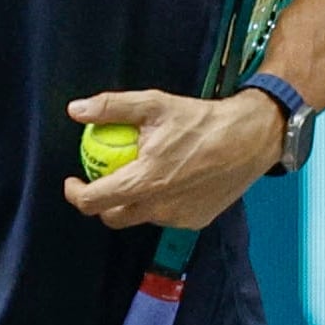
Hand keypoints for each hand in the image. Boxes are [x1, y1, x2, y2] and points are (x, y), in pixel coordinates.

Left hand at [61, 88, 281, 230]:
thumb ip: (111, 107)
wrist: (251, 138)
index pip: (94, 202)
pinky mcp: (197, 220)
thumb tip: (75, 110)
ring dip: (133, 202)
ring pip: (142, 216)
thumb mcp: (154, 104)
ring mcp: (179, 218)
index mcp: (144, 182)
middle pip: (113, 217)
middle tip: (103, 182)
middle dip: (101, 204)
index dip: (76, 195)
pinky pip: (167, 216)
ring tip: (142, 176)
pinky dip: (161, 202)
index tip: (74, 181)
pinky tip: (172, 181)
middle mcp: (159, 207)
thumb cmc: (201, 120)